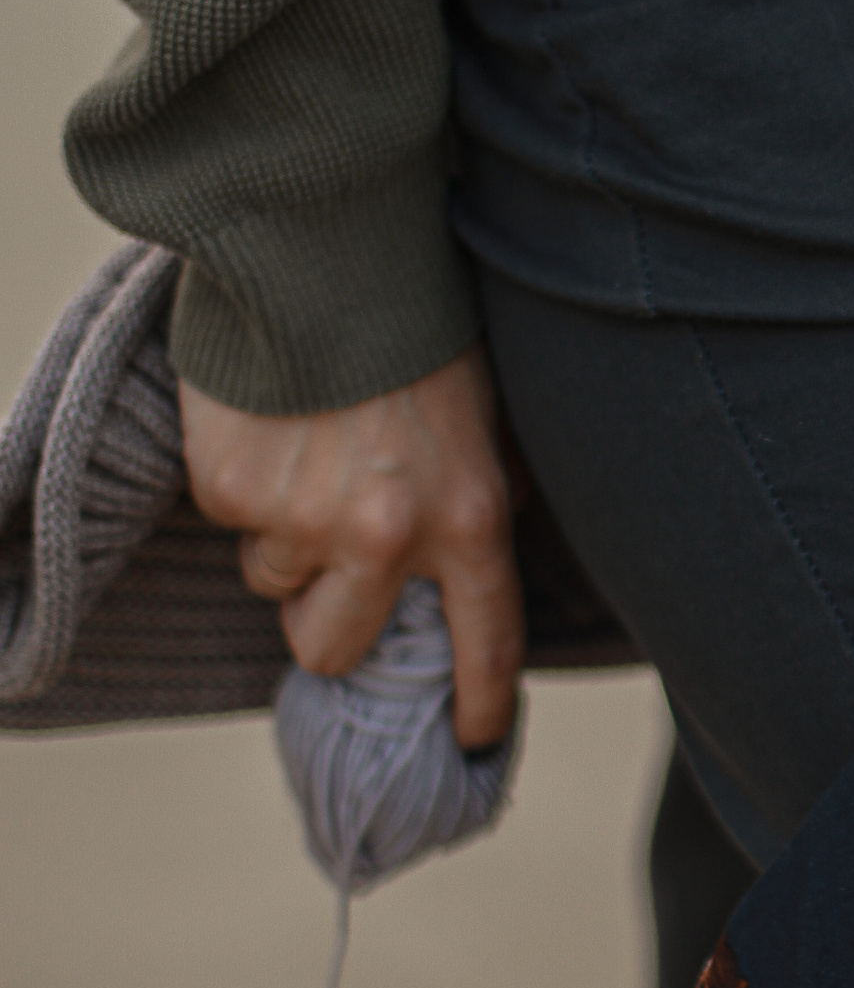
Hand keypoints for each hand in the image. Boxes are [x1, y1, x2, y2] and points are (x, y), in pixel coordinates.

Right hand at [177, 343, 526, 745]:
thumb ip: (489, 496)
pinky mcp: (229, 490)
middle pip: (332, 649)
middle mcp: (385, 536)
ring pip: (274, 582)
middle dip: (327, 621)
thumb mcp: (489, 418)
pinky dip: (245, 487)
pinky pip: (232, 522)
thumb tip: (476, 571)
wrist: (327, 248)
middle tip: (334, 567)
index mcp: (471, 520)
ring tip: (309, 454)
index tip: (472, 739)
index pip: (486, 645)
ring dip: (286, 540)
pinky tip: (271, 424)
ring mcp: (299, 519)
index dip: (480, 704)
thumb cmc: (421, 329)